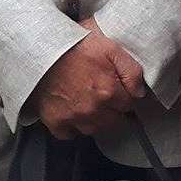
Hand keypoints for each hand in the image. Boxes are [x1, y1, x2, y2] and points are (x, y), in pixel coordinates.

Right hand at [28, 22, 145, 138]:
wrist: (41, 50)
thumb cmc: (76, 46)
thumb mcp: (111, 48)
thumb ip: (131, 71)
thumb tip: (139, 93)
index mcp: (109, 92)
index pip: (129, 105)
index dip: (125, 96)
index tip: (118, 90)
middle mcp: (93, 110)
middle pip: (114, 121)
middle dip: (113, 111)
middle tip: (103, 96)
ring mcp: (73, 118)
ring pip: (93, 130)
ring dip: (95, 120)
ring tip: (88, 103)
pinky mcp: (55, 122)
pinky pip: (69, 134)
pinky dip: (72, 127)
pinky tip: (72, 111)